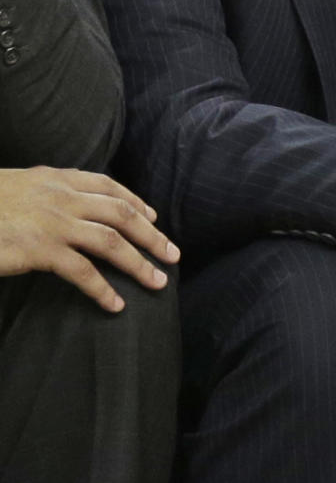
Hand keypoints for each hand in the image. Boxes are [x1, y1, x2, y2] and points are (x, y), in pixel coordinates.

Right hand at [0, 167, 179, 311]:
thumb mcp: (16, 187)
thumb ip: (42, 194)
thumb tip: (64, 209)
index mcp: (54, 178)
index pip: (106, 184)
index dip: (135, 200)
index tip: (153, 216)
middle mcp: (59, 195)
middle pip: (121, 212)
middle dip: (151, 234)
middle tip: (172, 254)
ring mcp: (53, 221)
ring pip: (112, 240)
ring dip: (140, 262)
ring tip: (158, 281)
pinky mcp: (41, 249)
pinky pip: (83, 272)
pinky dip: (103, 289)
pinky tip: (116, 305)